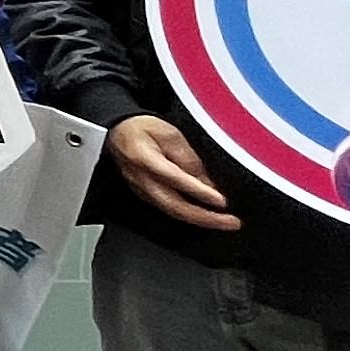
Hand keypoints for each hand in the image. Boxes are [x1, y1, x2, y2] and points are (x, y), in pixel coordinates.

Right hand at [105, 113, 241, 231]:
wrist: (118, 131)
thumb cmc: (141, 128)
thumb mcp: (169, 133)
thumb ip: (187, 157)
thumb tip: (207, 181)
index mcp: (145, 159)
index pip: (174, 179)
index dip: (198, 191)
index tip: (220, 200)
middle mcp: (141, 179)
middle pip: (174, 205)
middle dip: (205, 217)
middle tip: (231, 222)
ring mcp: (141, 190)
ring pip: (173, 212)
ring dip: (200, 219)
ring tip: (224, 222)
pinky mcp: (144, 195)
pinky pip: (168, 209)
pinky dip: (189, 215)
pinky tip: (204, 216)